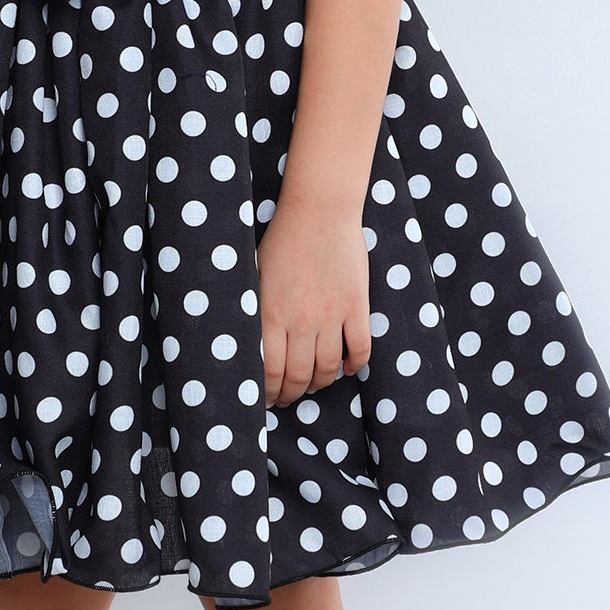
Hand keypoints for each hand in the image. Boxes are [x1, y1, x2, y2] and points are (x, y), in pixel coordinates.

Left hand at [257, 199, 372, 406]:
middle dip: (292, 393)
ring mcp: (331, 315)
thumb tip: (250, 341)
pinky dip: (354, 365)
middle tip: (289, 397)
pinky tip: (348, 369)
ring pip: (328, 368)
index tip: (266, 398)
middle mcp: (301, 321)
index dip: (268, 391)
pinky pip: (360, 348)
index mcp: (271, 314)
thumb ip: (256, 310)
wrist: (319, 211)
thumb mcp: (256, 276)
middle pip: (298, 375)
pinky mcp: (356, 306)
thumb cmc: (283, 240)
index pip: (268, 370)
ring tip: (314, 385)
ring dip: (321, 384)